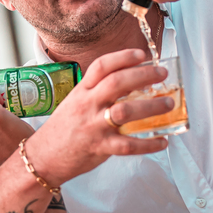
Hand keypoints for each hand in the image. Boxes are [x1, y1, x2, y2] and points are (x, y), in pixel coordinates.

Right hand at [22, 49, 175, 186]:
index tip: (142, 54)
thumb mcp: (75, 102)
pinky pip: (128, 145)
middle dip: (144, 76)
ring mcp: (94, 127)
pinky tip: (162, 140)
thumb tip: (131, 83)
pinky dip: (149, 143)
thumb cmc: (63, 129)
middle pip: (117, 84)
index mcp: (81, 91)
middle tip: (162, 74)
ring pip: (125, 112)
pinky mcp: (100, 148)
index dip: (123, 57)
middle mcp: (87, 106)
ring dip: (151, 107)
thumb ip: (97, 92)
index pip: (101, 66)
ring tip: (168, 104)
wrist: (43, 157)